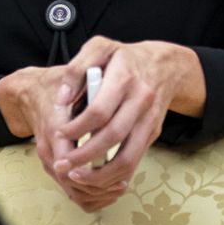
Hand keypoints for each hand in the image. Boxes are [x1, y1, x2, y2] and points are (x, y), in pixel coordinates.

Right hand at [0, 65, 127, 211]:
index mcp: (55, 129)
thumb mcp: (71, 84)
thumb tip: (114, 106)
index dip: (94, 170)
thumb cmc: (54, 88)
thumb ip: (89, 94)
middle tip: (122, 182)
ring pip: (73, 191)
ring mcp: (49, 160)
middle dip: (99, 186)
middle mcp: (49, 149)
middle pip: (73, 183)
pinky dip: (88, 195)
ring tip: (118, 187)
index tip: (116, 168)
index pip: (70, 161)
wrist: (30, 95)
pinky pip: (70, 190)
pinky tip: (106, 189)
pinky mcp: (53, 166)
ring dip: (96, 193)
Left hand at [48, 37, 202, 207]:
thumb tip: (62, 99)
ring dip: (102, 173)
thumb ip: (77, 68)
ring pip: (128, 156)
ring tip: (77, 176)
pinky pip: (136, 159)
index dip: (77, 126)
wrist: (164, 66)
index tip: (60, 133)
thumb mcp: (99, 47)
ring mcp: (149, 120)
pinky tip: (98, 176)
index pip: (100, 110)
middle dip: (85, 156)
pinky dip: (116, 174)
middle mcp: (141, 100)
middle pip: (113, 137)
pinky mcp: (153, 133)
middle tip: (63, 164)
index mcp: (124, 77)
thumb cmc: (124, 57)